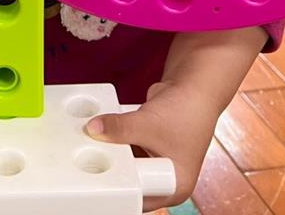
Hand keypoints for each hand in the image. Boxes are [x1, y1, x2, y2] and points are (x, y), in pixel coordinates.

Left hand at [86, 80, 217, 210]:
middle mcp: (166, 179)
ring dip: (112, 152)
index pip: (139, 198)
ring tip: (92, 143)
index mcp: (174, 186)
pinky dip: (117, 140)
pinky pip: (126, 148)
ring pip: (126, 164)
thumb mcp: (147, 123)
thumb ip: (118, 128)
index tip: (97, 177)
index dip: (118, 189)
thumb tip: (92, 130)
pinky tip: (103, 132)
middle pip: (131, 181)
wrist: (194, 86)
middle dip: (112, 168)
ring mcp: (157, 161)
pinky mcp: (148, 145)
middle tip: (90, 158)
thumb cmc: (187, 110)